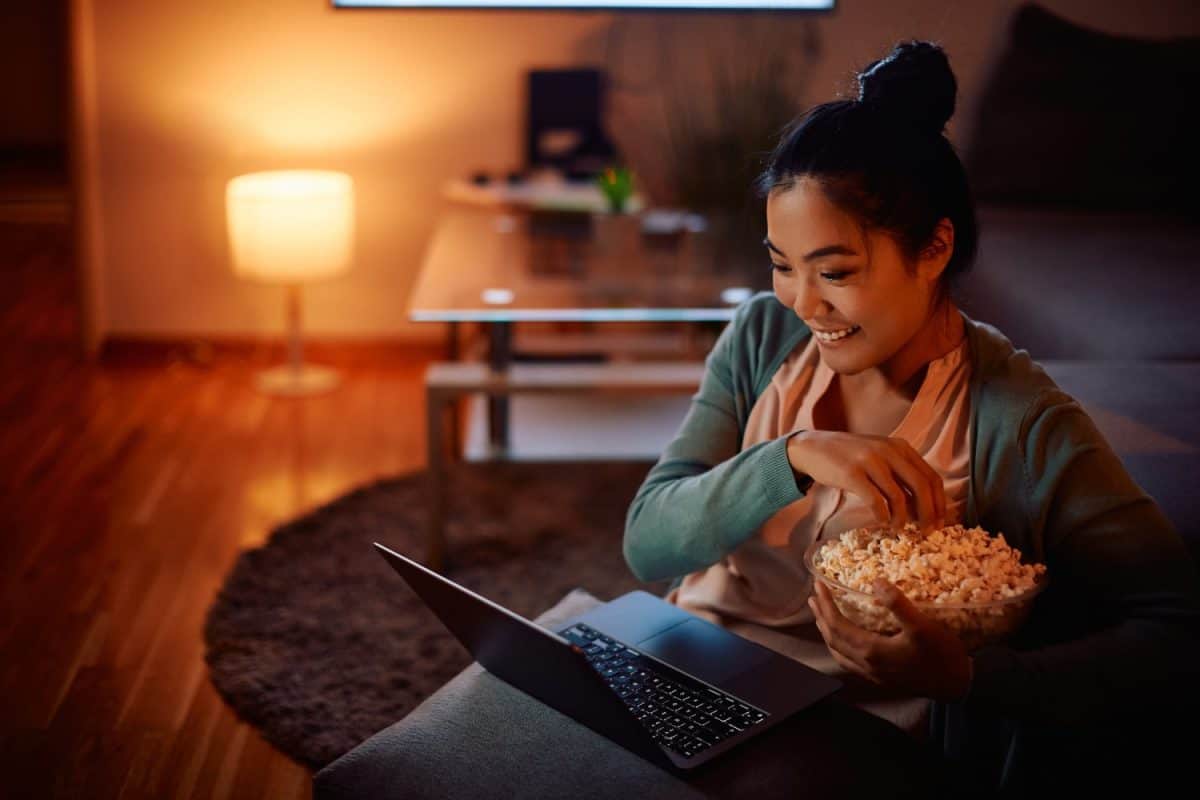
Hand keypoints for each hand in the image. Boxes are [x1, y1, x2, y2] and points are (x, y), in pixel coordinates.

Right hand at [787, 430, 945, 528]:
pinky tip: (881, 522)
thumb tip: (923, 507)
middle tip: (926, 532)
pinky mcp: (851, 473)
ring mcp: (870, 461)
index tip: (939, 523)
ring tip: (898, 529)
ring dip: (902, 518)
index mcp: (901, 447)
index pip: (931, 477)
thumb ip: (901, 474)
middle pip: (921, 486)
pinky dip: (882, 515)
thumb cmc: (850, 457)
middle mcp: (889, 451)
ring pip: (899, 496)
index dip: (939, 503)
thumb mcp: (880, 456)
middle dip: (928, 513)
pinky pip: (875, 500)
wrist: (813, 447)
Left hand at [808, 579, 971, 702]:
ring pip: (839, 652)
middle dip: (821, 616)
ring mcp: (872, 674)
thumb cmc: (941, 655)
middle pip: (833, 639)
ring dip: (827, 632)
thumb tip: (875, 582)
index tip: (818, 585)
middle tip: (814, 597)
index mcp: (871, 650)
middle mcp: (866, 664)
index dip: (825, 604)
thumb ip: (897, 604)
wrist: (957, 687)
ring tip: (823, 616)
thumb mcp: (922, 626)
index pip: (837, 625)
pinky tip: (845, 641)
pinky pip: (849, 661)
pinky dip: (839, 646)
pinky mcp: (881, 678)